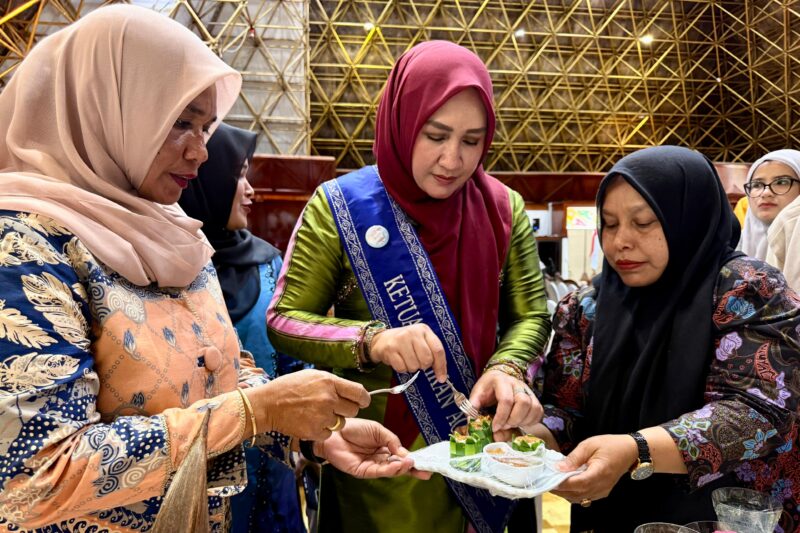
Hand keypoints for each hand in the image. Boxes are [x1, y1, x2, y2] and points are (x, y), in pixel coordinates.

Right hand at [246, 369, 369, 440]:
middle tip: (333, 408)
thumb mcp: (312, 376)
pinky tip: (310, 422)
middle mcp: (328, 399)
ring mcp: (322, 416)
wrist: (267, 404)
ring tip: (317, 414)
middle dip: (346, 410)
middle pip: (353, 410)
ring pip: (342, 423)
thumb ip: (333, 383)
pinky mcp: (315, 431)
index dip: (363, 399)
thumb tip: (351, 391)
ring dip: (333, 421)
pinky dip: (322, 431)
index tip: (362, 401)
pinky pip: (329, 434)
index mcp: (329, 382)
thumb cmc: (288, 388)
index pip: (359, 392)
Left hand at [317, 418, 431, 479]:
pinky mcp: (363, 471)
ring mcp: (372, 466)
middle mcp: (380, 459)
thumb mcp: (378, 430)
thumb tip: (405, 452)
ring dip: (402, 468)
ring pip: (391, 470)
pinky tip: (398, 465)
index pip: (402, 456)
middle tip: (426, 471)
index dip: (414, 459)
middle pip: (399, 466)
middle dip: (413, 469)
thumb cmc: (354, 428)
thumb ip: (392, 440)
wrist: (335, 431)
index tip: (427, 462)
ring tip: (411, 463)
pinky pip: (379, 472)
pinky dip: (390, 469)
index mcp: (385, 448)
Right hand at [369, 324, 446, 382]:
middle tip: (417, 361)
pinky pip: (402, 368)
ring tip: (406, 359)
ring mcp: (400, 340)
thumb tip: (441, 377)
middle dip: (423, 365)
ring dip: (411, 367)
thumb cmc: (406, 343)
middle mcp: (413, 332)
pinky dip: (402, 369)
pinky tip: (399, 360)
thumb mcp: (421, 342)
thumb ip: (432, 354)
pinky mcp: (390, 349)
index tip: (441, 378)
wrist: (382, 339)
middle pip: (427, 359)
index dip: (441, 366)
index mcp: (424, 330)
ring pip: (414, 366)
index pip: (438, 350)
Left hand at [469, 369, 541, 441]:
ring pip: (534, 408)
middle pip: (524, 402)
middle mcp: (517, 384)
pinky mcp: (534, 398)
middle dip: (513, 419)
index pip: (506, 400)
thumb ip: (473, 406)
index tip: (494, 427)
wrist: (498, 379)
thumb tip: (472, 421)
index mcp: (501, 381)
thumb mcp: (477, 394)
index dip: (501, 417)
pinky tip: (520, 423)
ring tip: (510, 424)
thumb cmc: (487, 389)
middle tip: (504, 426)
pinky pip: (539, 412)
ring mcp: (528, 391)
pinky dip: (531, 422)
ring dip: (522, 421)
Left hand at [551, 434, 637, 503]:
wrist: (629, 451)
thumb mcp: (589, 445)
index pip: (578, 484)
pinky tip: (566, 484)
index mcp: (599, 473)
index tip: (548, 480)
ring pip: (579, 498)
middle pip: (576, 494)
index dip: (562, 484)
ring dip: (565, 493)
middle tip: (546, 480)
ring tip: (554, 482)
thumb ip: (573, 458)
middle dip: (559, 490)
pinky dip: (573, 493)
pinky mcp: (601, 492)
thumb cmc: (610, 445)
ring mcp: (602, 491)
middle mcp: (601, 486)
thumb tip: (558, 468)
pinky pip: (584, 497)